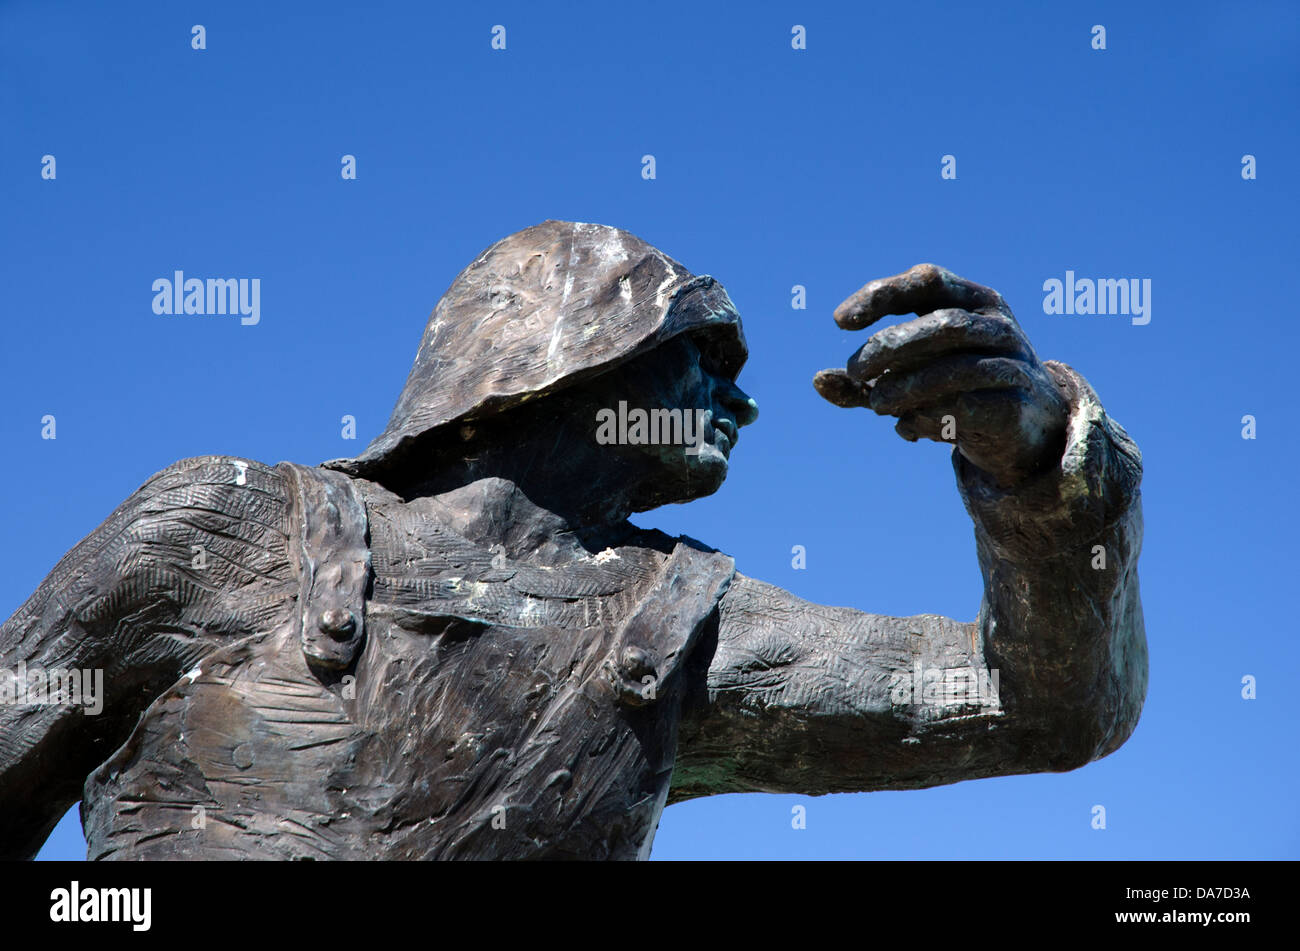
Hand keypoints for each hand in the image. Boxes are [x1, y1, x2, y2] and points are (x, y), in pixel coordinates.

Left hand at [814, 264, 1069, 488]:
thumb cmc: (954, 389)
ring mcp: (1011, 364)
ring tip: (876, 405)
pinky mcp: (1013, 406)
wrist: (1022, 428)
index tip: (840, 321)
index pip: (926, 281)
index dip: (882, 295)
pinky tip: (906, 429)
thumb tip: (817, 381)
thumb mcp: (906, 379)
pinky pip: (968, 407)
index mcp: (971, 299)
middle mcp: (995, 325)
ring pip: (956, 368)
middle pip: (942, 324)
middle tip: (856, 370)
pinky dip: (929, 417)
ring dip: (906, 386)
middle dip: (891, 346)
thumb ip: (863, 381)